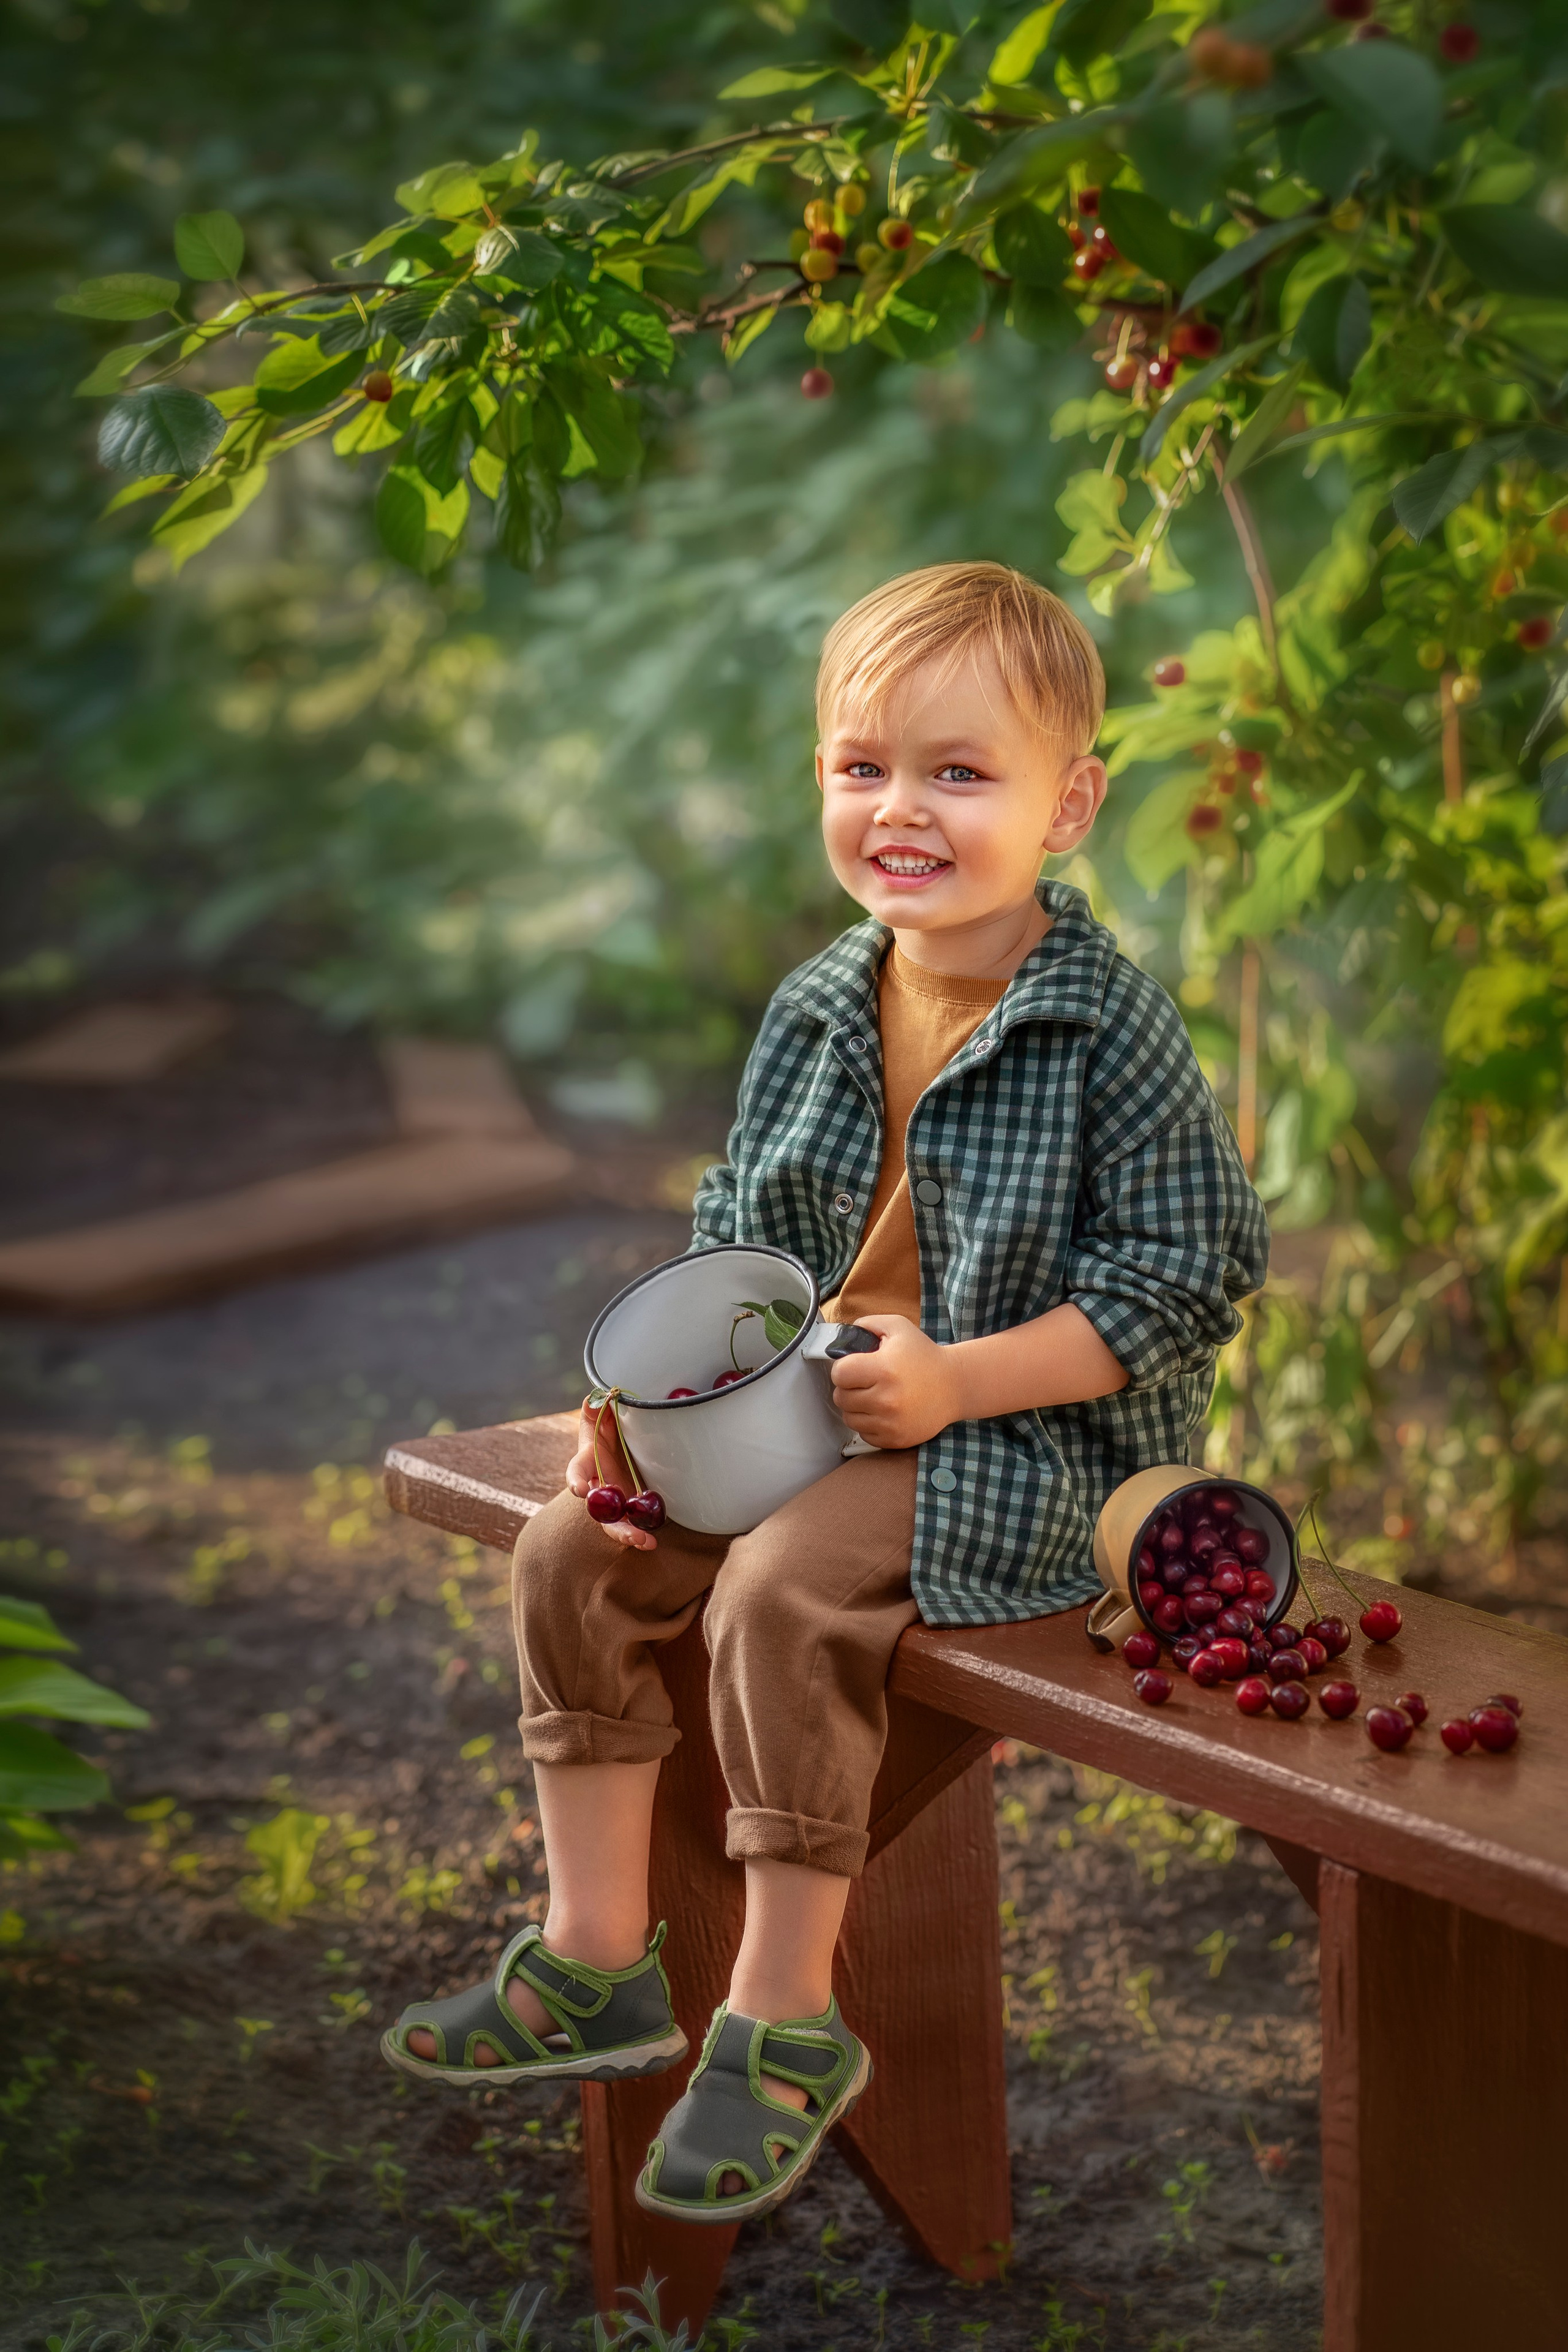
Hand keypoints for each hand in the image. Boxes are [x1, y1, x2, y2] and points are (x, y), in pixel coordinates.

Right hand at [566, 1397, 657, 1550]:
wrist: (626, 1436)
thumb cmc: (610, 1423)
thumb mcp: (604, 1412)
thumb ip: (598, 1406)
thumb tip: (596, 1399)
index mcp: (589, 1460)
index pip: (577, 1471)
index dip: (577, 1480)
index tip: (580, 1490)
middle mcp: (600, 1484)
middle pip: (600, 1509)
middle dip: (612, 1523)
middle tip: (628, 1533)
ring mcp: (615, 1498)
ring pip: (616, 1522)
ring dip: (629, 1534)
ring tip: (646, 1542)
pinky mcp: (631, 1505)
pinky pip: (635, 1521)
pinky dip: (643, 1531)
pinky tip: (653, 1540)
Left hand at [828, 1315, 961, 1450]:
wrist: (955, 1386)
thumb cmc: (925, 1356)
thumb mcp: (899, 1328)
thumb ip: (868, 1324)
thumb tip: (842, 1336)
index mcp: (883, 1369)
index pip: (839, 1374)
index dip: (843, 1368)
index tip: (853, 1367)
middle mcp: (885, 1399)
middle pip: (840, 1397)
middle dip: (848, 1388)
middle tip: (864, 1381)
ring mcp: (890, 1423)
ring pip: (849, 1418)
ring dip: (856, 1407)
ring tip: (872, 1396)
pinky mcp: (895, 1439)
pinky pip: (864, 1434)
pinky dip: (868, 1424)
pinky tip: (882, 1412)